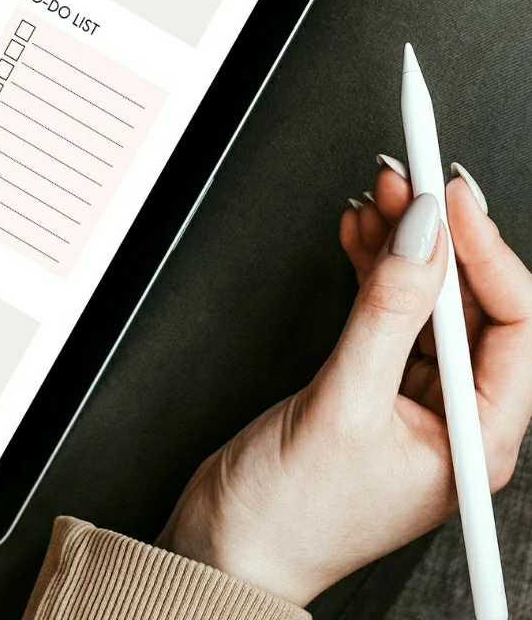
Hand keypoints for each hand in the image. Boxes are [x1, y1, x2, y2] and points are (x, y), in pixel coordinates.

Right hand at [159, 162, 531, 606]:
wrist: (226, 548)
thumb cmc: (290, 515)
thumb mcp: (343, 403)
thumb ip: (385, 312)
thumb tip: (421, 234)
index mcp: (477, 441)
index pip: (515, 324)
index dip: (484, 251)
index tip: (446, 198)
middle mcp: (455, 419)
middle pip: (471, 304)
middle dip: (438, 237)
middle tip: (408, 181)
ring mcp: (412, 400)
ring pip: (427, 300)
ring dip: (402, 245)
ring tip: (377, 198)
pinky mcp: (370, 384)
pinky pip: (387, 311)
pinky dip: (373, 268)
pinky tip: (359, 238)